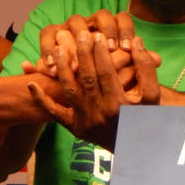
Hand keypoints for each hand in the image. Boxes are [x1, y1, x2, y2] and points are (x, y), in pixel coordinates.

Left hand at [28, 32, 159, 151]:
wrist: (139, 150)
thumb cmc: (148, 119)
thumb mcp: (153, 95)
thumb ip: (146, 67)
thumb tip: (136, 41)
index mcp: (119, 104)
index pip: (106, 71)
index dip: (101, 51)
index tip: (97, 36)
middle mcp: (100, 113)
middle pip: (86, 77)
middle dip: (82, 53)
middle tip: (80, 33)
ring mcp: (85, 122)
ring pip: (69, 89)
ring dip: (63, 67)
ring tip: (60, 47)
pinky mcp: (75, 129)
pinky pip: (55, 113)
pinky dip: (41, 99)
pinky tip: (31, 83)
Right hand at [35, 10, 136, 76]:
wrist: (77, 81)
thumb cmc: (106, 77)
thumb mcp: (123, 71)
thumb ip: (139, 64)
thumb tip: (158, 59)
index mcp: (112, 27)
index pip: (122, 18)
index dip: (124, 31)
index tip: (126, 49)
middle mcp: (93, 22)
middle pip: (99, 16)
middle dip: (103, 33)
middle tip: (108, 50)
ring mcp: (71, 25)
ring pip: (74, 21)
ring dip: (76, 40)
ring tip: (77, 62)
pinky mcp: (51, 34)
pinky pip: (47, 35)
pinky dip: (47, 49)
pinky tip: (50, 66)